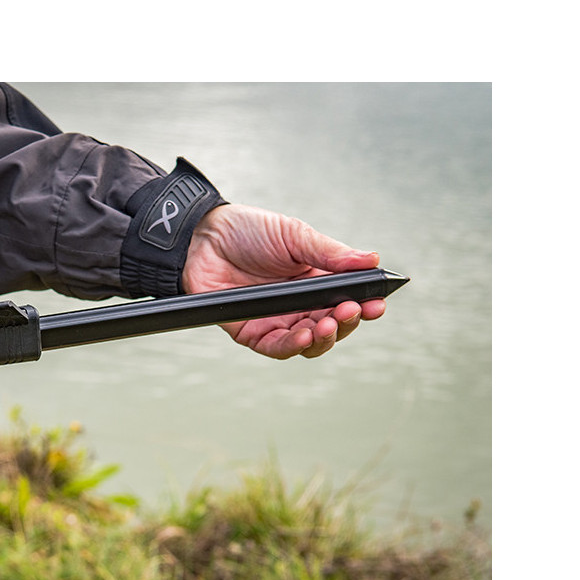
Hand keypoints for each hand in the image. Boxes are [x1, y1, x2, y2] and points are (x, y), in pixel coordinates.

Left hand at [182, 204, 386, 358]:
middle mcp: (300, 305)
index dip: (365, 306)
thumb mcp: (294, 235)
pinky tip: (304, 335)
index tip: (377, 303)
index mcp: (316, 281)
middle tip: (350, 311)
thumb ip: (330, 253)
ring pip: (310, 342)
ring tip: (328, 324)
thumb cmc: (248, 231)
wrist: (202, 237)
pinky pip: (277, 348)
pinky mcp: (252, 333)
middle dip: (346, 323)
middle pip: (333, 326)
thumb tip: (372, 259)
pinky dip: (293, 345)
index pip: (347, 301)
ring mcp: (277, 320)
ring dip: (324, 338)